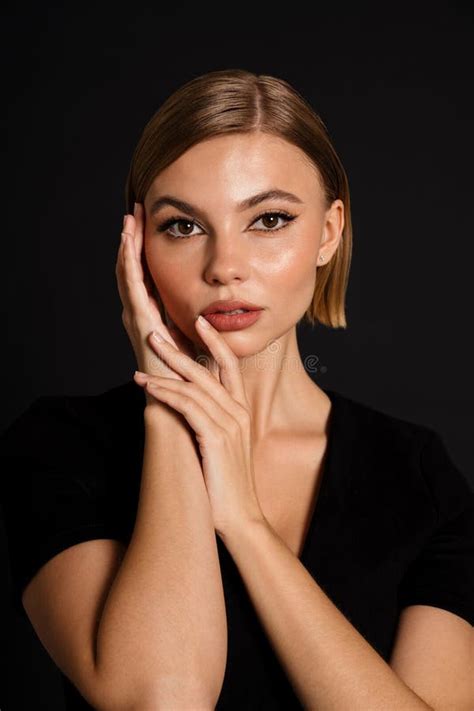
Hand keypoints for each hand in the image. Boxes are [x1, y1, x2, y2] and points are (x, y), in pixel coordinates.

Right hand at [115, 202, 197, 406]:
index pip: (147, 277)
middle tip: (133, 211)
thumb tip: (220, 308)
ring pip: (128, 275)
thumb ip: (204, 325)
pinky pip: (132, 289)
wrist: (183, 413)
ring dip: (128, 245)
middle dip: (133, 240)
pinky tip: (129, 243)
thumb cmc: (198, 384)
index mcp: (155, 320)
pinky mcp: (141, 325)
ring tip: (128, 219)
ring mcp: (138, 321)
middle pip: (133, 271)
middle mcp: (142, 318)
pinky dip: (129, 264)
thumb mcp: (202, 344)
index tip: (149, 223)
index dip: (146, 251)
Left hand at [133, 318, 264, 536]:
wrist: (240, 518)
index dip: (214, 341)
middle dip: (178, 350)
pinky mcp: (216, 439)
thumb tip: (190, 405)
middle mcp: (238, 413)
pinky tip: (149, 388)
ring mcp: (229, 425)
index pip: (230, 366)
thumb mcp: (222, 446)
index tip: (197, 322)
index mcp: (241, 411)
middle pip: (207, 369)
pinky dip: (166, 394)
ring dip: (163, 374)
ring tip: (139, 367)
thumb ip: (212, 421)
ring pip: (193, 387)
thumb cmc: (225, 484)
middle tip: (155, 334)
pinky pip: (187, 407)